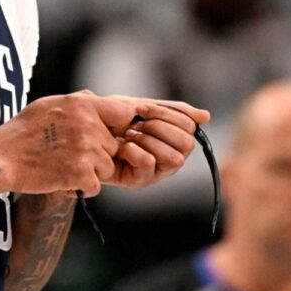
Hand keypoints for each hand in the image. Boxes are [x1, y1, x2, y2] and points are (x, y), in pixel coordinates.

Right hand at [0, 91, 120, 196]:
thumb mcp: (47, 105)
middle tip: (71, 157)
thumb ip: (76, 103)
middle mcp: (87, 124)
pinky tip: (63, 180)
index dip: (118, 127)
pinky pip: (95, 186)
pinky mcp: (80, 173)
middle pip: (112, 146)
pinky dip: (81, 188)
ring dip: (90, 173)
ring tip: (65, 168)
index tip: (110, 137)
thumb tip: (94, 99)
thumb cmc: (20, 133)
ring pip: (106, 167)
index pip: (120, 112)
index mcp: (81, 104)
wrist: (0, 158)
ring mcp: (85, 149)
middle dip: (97, 155)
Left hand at [90, 98, 209, 189]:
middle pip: (186, 143)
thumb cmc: (114, 119)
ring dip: (148, 141)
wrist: (85, 131)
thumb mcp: (144, 108)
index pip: (189, 126)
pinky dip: (135, 152)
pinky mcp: (140, 182)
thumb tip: (206, 117)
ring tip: (128, 137)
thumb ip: (174, 111)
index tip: (141, 110)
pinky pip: (149, 165)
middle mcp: (170, 156)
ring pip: (174, 158)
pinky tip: (122, 149)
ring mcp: (156, 171)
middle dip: (158, 129)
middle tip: (136, 126)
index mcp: (174, 137)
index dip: (165, 115)